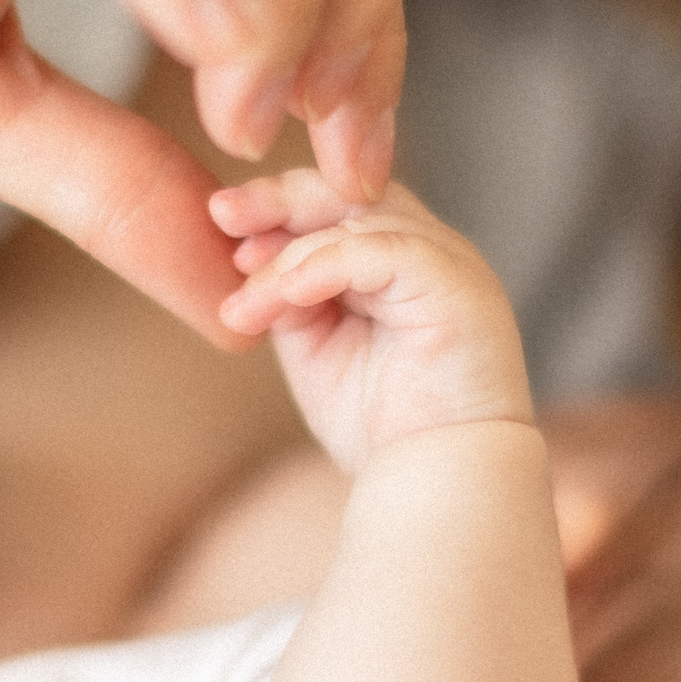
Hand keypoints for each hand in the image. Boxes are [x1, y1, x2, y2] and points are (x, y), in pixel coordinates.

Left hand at [213, 169, 530, 472]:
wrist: (438, 488)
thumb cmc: (383, 430)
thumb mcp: (316, 349)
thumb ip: (292, 297)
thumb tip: (252, 255)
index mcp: (403, 263)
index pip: (339, 206)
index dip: (279, 205)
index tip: (221, 224)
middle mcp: (434, 253)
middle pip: (353, 193)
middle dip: (280, 199)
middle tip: (221, 213)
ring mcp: (453, 264)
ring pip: (362, 220)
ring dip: (290, 254)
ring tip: (247, 293)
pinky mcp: (459, 285)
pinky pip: (385, 251)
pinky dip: (327, 265)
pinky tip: (286, 293)